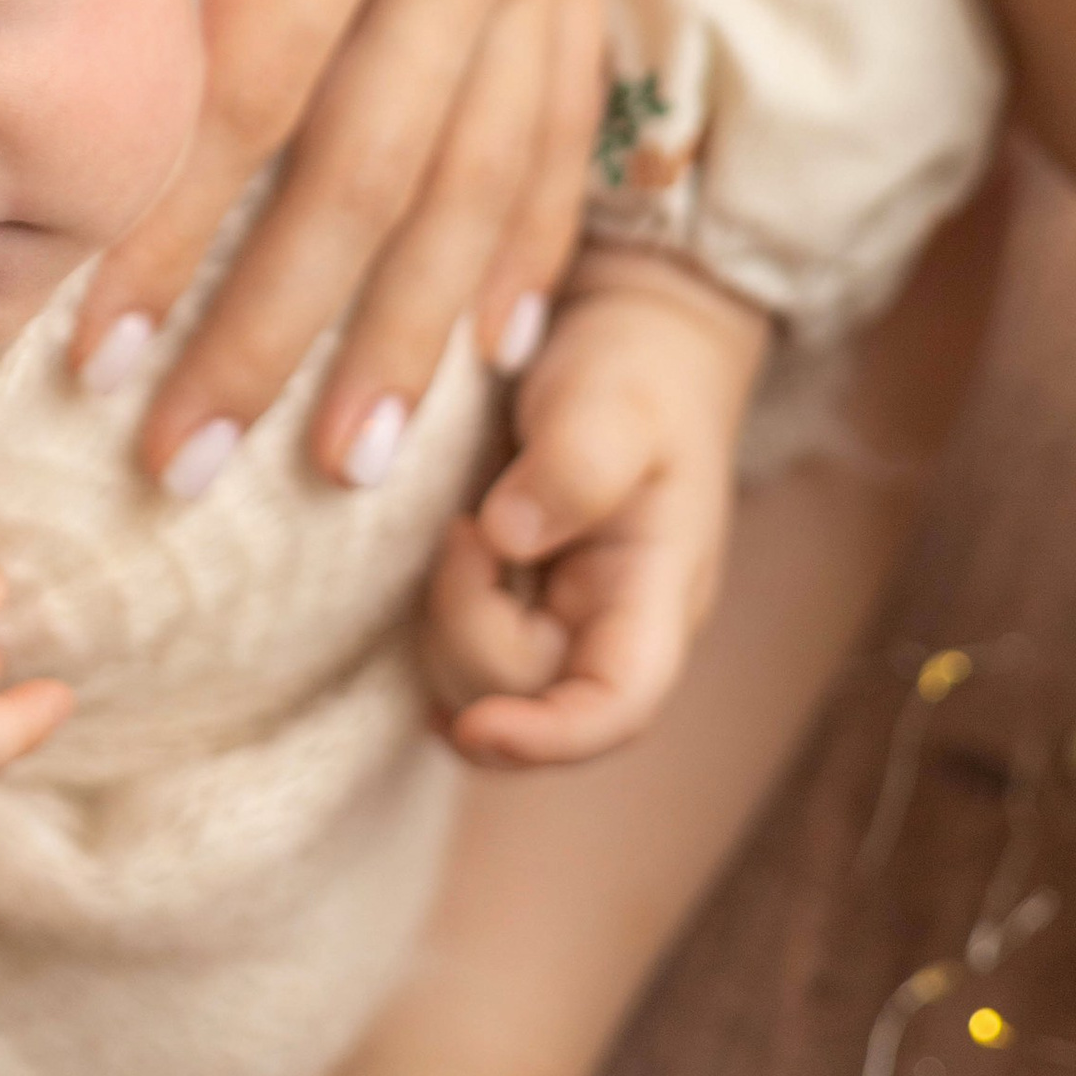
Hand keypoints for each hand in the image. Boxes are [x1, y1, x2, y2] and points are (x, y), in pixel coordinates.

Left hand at [59, 0, 830, 485]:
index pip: (252, 61)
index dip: (163, 211)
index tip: (83, 335)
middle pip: (358, 174)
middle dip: (266, 332)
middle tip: (183, 471)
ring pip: (474, 178)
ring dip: (406, 328)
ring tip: (344, 465)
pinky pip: (562, 115)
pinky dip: (533, 234)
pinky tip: (515, 336)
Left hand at [424, 246, 769, 763]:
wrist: (632, 336)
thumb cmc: (637, 370)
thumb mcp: (615, 402)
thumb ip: (574, 466)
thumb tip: (505, 538)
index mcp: (656, 596)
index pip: (618, 706)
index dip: (549, 739)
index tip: (475, 726)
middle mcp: (607, 627)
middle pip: (524, 695)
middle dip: (467, 626)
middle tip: (461, 526)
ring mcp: (557, 619)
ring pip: (478, 685)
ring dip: (441, 624)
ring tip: (454, 528)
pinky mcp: (511, 598)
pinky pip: (459, 652)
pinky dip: (431, 628)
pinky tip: (420, 588)